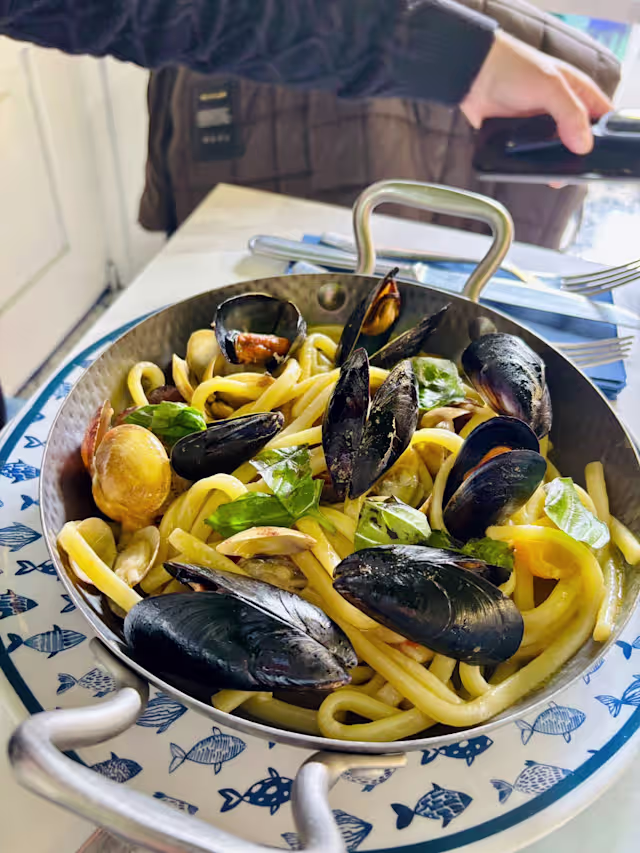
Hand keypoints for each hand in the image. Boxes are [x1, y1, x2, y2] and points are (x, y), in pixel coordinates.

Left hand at [460, 30, 612, 154]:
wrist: (474, 76)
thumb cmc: (512, 68)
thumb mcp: (550, 87)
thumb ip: (570, 114)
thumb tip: (583, 145)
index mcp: (577, 91)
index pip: (603, 116)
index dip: (604, 135)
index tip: (597, 152)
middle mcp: (562, 109)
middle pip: (579, 139)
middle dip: (577, 154)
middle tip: (571, 168)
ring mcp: (542, 124)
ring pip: (556, 150)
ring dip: (554, 162)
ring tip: (552, 174)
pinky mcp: (522, 136)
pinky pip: (533, 155)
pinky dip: (534, 162)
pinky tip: (533, 169)